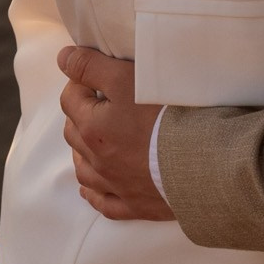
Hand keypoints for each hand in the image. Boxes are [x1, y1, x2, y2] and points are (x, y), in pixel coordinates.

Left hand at [58, 46, 173, 222]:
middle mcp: (97, 159)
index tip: (98, 74)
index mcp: (91, 127)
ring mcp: (115, 185)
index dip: (80, 80)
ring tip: (93, 140)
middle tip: (100, 100)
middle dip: (81, 113)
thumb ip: (91, 66)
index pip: (70, 97)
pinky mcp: (135, 205)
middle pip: (74, 132)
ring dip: (83, 152)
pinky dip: (95, 194)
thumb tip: (63, 58)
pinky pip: (105, 203)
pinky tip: (92, 189)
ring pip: (84, 170)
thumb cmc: (164, 117)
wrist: (201, 163)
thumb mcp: (126, 79)